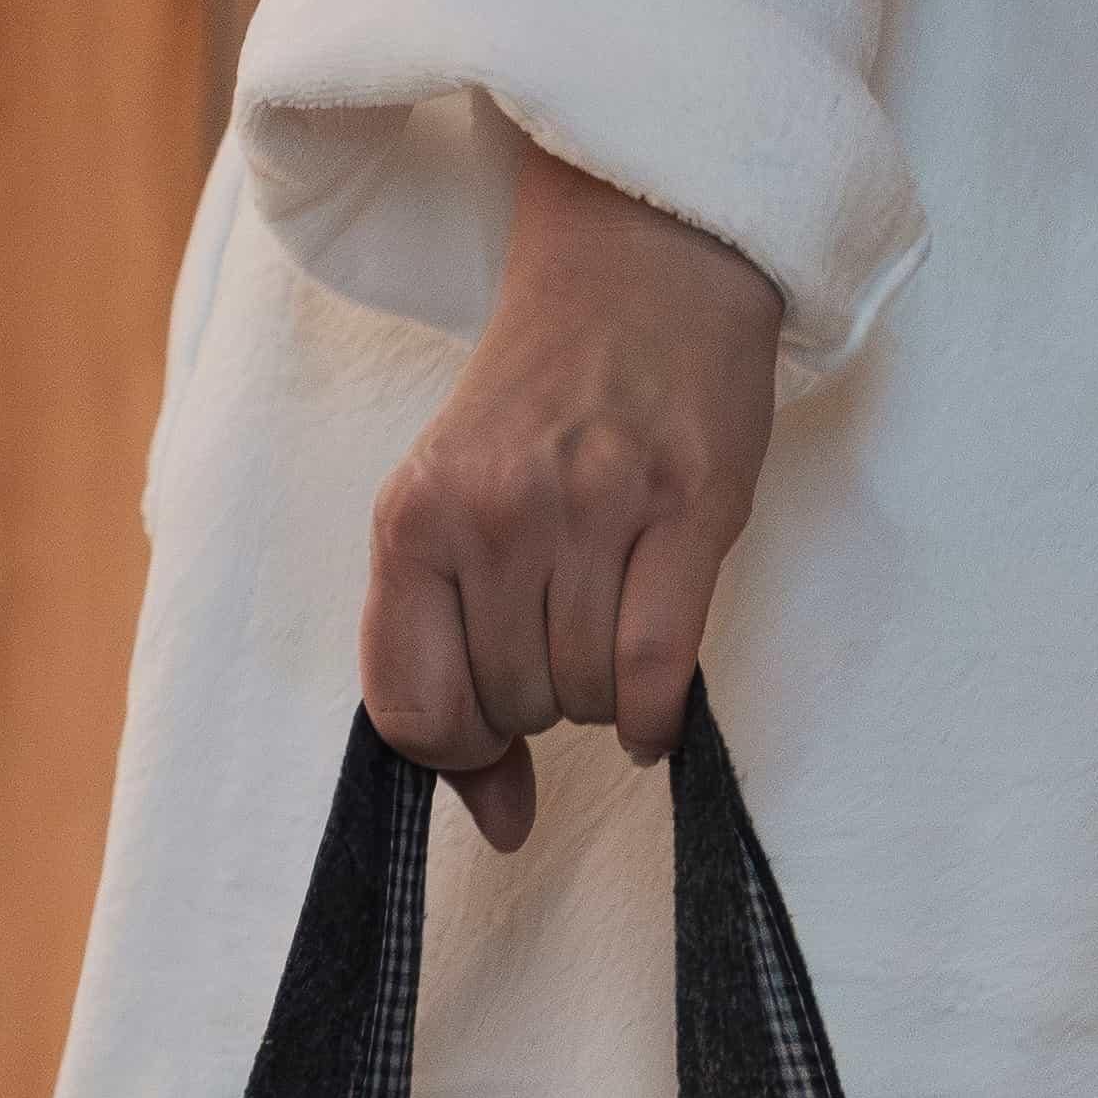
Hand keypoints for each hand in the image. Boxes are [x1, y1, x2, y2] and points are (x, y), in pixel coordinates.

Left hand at [364, 145, 783, 853]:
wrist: (641, 271)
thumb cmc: (542, 410)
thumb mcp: (455, 513)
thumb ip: (448, 661)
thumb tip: (500, 826)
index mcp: (412, 519)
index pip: (410, 707)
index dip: (453, 750)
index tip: (486, 735)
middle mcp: (492, 514)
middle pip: (506, 707)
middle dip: (532, 705)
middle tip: (556, 638)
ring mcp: (589, 508)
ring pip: (580, 697)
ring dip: (595, 699)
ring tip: (603, 629)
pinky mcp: (686, 507)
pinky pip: (656, 671)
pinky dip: (654, 715)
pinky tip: (651, 709)